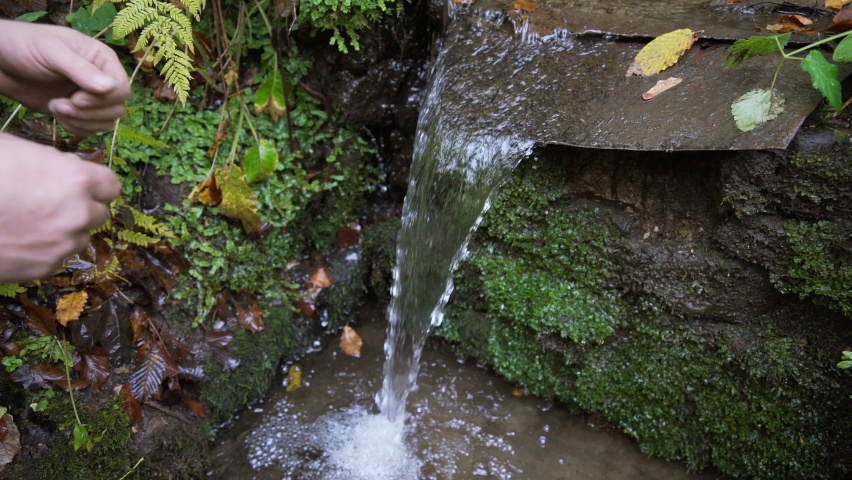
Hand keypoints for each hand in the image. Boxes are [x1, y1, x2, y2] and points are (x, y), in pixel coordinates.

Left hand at [0, 20, 129, 135]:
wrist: (0, 62)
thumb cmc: (24, 47)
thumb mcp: (52, 53)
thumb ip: (81, 70)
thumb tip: (111, 88)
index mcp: (102, 59)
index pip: (122, 88)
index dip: (103, 99)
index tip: (75, 98)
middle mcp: (101, 78)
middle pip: (117, 108)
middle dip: (89, 113)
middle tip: (60, 105)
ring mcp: (90, 96)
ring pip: (106, 122)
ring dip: (81, 121)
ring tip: (55, 107)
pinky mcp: (78, 111)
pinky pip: (91, 129)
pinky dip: (75, 127)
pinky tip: (56, 114)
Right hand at [0, 133, 120, 281]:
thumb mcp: (12, 148)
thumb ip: (50, 160)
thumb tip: (64, 165)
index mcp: (76, 180)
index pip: (111, 185)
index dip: (95, 183)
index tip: (82, 183)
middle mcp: (79, 214)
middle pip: (99, 212)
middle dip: (81, 206)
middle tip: (51, 201)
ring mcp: (63, 244)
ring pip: (79, 236)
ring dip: (64, 229)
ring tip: (28, 219)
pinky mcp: (45, 268)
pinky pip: (57, 256)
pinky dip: (44, 249)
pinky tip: (17, 237)